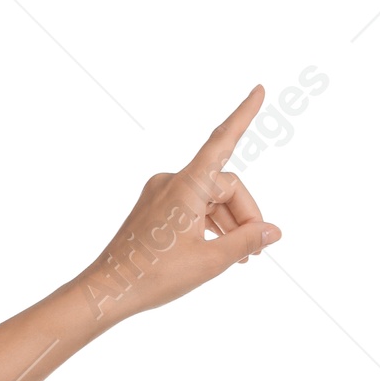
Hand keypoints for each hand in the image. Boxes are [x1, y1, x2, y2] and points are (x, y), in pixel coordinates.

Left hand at [80, 88, 281, 325]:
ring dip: (228, 223)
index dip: (243, 115)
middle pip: (225, 187)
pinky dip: (208, 223)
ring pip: (209, 199)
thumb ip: (246, 241)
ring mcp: (160, 193)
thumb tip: (272, 231)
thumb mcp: (210, 261)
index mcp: (187, 185)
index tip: (259, 89)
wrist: (107, 291)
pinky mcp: (153, 207)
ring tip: (241, 258)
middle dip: (244, 216)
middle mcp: (172, 181)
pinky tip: (218, 249)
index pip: (223, 141)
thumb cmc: (153, 276)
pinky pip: (191, 206)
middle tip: (255, 252)